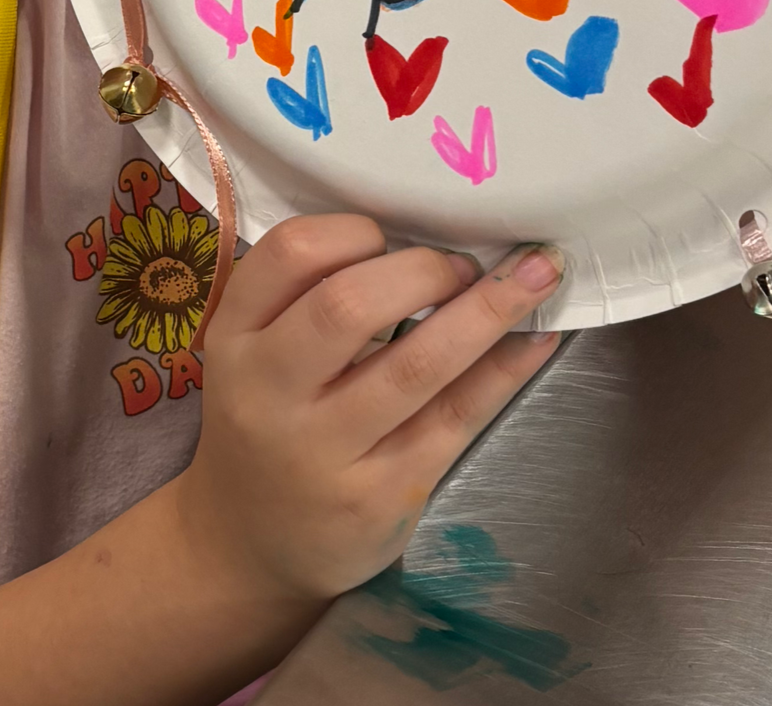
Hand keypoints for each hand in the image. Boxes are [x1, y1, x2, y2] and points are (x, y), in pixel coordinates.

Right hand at [174, 216, 563, 604]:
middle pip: (346, 306)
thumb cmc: (266, 419)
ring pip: (414, 366)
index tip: (391, 234)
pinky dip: (503, 371)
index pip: (289, 253)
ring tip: (535, 277)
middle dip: (422, 271)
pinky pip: (454, 419)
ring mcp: (324, 451)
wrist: (248, 542)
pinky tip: (536, 341)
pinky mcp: (379, 496)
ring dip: (486, 312)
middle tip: (463, 264)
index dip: (352, 230)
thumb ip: (308, 294)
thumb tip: (425, 232)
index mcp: (235, 335)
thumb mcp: (256, 351)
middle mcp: (269, 391)